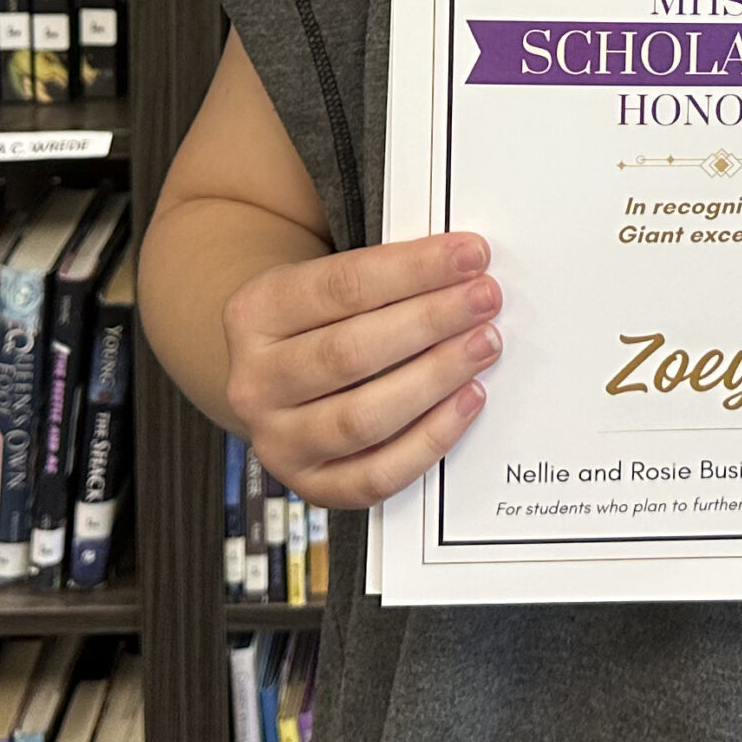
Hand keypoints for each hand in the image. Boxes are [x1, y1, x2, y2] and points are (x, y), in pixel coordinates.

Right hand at [223, 232, 503, 508]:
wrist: (280, 379)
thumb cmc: (323, 320)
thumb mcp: (328, 281)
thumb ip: (385, 276)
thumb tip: (464, 268)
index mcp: (255, 314)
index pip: (342, 286)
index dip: (414, 269)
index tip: (472, 255)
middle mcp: (255, 382)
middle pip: (350, 352)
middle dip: (430, 321)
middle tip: (486, 299)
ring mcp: (278, 442)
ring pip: (363, 418)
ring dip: (435, 377)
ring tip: (484, 344)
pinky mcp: (312, 486)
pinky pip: (378, 474)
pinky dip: (431, 439)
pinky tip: (469, 400)